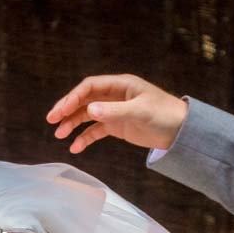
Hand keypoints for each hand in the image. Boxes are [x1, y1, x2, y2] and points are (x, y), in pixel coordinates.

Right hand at [46, 73, 189, 154]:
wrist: (182, 132)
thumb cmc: (165, 115)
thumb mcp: (140, 112)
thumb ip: (114, 111)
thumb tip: (89, 110)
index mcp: (120, 85)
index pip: (90, 87)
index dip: (73, 97)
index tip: (60, 111)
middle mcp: (114, 96)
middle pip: (84, 100)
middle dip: (67, 109)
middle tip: (51, 121)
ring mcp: (114, 111)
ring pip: (87, 115)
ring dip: (72, 124)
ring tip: (59, 135)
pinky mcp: (117, 126)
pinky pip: (96, 130)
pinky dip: (85, 138)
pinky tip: (75, 147)